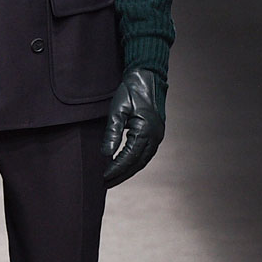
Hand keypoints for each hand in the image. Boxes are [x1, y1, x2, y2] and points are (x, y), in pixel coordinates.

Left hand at [101, 67, 164, 188]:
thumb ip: (112, 133)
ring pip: (142, 161)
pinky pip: (145, 154)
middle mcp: (155, 137)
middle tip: (105, 184)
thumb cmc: (130, 91)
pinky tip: (124, 165)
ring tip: (113, 178)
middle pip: (137, 164)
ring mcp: (158, 136)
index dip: (115, 169)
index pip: (128, 158)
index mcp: (146, 131)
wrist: (147, 77)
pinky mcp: (156, 134)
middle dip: (121, 175)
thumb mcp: (117, 110)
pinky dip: (134, 162)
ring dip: (128, 171)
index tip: (102, 177)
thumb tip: (106, 154)